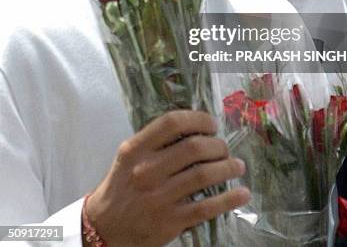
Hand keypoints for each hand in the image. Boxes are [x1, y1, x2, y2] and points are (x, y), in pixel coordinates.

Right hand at [84, 110, 249, 246]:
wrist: (104, 229)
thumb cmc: (121, 186)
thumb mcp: (129, 156)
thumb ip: (155, 141)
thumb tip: (195, 128)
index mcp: (135, 150)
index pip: (172, 123)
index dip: (198, 119)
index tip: (211, 124)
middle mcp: (147, 171)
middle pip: (194, 147)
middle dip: (218, 145)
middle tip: (224, 148)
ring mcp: (159, 197)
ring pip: (204, 175)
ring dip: (228, 168)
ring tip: (237, 166)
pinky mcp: (170, 222)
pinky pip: (206, 207)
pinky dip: (229, 199)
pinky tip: (242, 193)